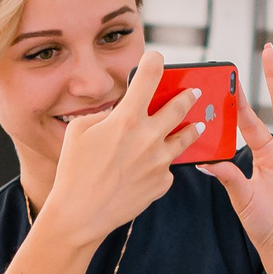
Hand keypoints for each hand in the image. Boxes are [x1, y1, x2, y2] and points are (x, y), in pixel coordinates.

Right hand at [32, 47, 204, 252]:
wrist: (80, 215)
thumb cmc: (74, 170)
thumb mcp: (80, 131)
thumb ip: (105, 115)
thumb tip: (122, 112)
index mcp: (126, 119)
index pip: (149, 76)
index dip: (154, 61)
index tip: (157, 58)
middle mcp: (148, 137)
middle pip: (179, 106)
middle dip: (188, 95)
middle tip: (195, 93)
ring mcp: (159, 162)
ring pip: (186, 137)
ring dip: (193, 127)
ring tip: (198, 124)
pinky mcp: (162, 183)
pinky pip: (168, 167)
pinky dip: (162, 163)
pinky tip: (153, 166)